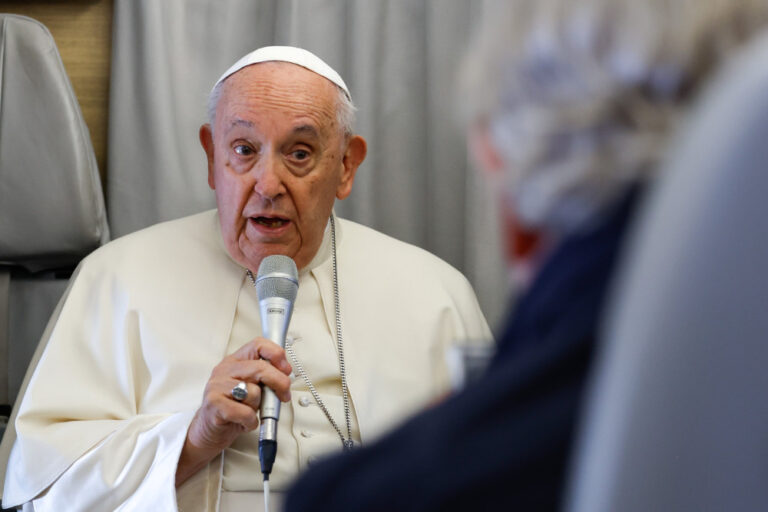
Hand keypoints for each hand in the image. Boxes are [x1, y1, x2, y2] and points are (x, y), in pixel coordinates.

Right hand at [176, 337, 291, 485]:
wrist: (208, 430)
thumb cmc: (233, 408)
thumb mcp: (251, 388)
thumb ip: (265, 378)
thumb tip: (285, 374)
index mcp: (235, 361)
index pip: (258, 345)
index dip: (276, 354)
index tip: (285, 370)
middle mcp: (225, 369)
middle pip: (260, 368)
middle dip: (279, 383)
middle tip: (284, 396)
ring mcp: (217, 385)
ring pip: (254, 392)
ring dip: (258, 407)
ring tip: (249, 412)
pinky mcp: (214, 403)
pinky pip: (245, 412)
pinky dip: (251, 421)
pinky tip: (245, 422)